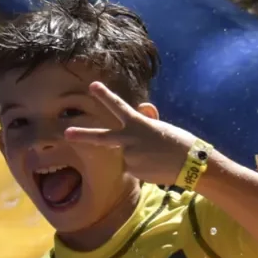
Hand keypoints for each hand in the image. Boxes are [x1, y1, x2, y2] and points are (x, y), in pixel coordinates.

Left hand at [63, 81, 204, 184]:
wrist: (190, 164)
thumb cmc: (178, 142)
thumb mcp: (160, 127)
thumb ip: (146, 118)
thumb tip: (142, 107)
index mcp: (138, 124)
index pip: (118, 107)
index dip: (105, 95)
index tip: (93, 86)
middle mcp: (130, 140)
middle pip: (102, 137)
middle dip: (83, 135)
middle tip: (66, 133)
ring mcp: (130, 156)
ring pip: (126, 156)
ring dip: (138, 157)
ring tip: (156, 158)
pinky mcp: (133, 171)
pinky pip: (133, 168)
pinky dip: (143, 168)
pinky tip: (155, 167)